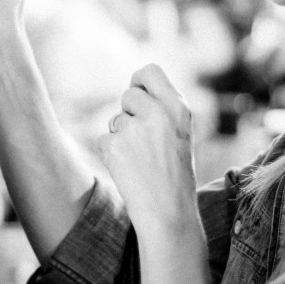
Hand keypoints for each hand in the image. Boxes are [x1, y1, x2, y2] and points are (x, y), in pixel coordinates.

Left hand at [96, 64, 196, 230]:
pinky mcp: (113, 145)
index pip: (150, 71)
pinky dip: (112, 154)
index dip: (139, 81)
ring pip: (115, 120)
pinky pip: (104, 139)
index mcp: (178, 108)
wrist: (168, 212)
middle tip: (143, 141)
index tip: (138, 93)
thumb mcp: (179, 134)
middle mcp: (156, 112)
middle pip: (128, 95)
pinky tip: (129, 171)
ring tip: (140, 161)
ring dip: (121, 136)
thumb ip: (161, 109)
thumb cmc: (175, 175)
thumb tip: (133, 89)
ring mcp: (133, 128)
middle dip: (129, 113)